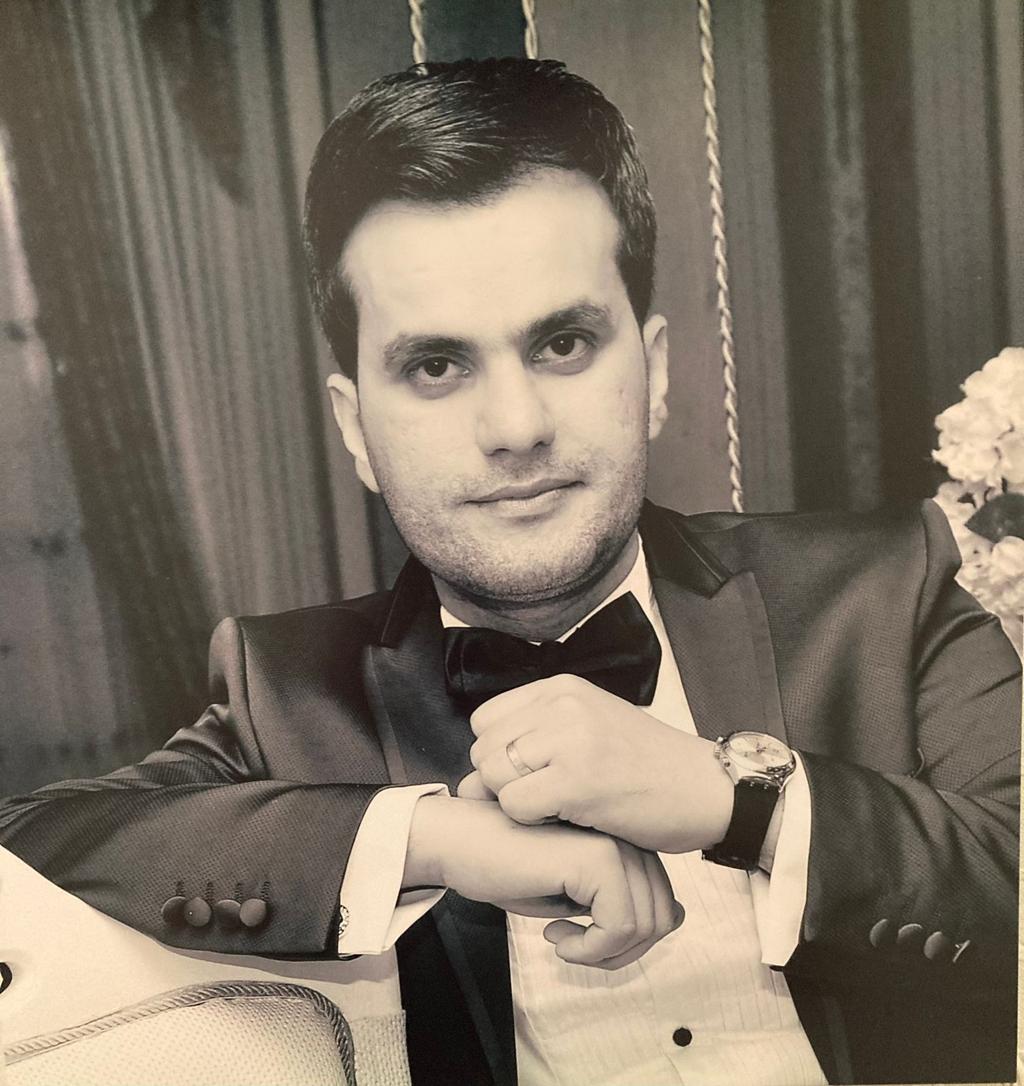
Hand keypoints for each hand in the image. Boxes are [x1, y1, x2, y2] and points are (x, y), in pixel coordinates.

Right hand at [405, 795, 683, 968]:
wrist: (459, 841)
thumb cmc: (506, 867)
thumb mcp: (573, 895)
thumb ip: (620, 904)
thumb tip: (676, 917)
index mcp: (622, 841)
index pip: (662, 905)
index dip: (626, 943)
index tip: (582, 942)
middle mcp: (626, 837)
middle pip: (662, 917)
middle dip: (620, 952)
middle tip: (572, 949)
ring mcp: (614, 843)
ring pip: (648, 926)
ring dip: (602, 954)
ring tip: (560, 940)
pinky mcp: (597, 858)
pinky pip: (620, 927)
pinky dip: (590, 949)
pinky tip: (554, 937)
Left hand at [457, 674, 732, 852]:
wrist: (708, 789)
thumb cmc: (648, 769)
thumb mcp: (589, 733)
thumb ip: (532, 747)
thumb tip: (465, 784)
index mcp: (562, 688)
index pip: (486, 720)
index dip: (500, 755)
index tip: (533, 776)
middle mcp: (562, 704)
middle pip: (484, 748)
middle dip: (503, 782)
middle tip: (545, 799)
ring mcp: (570, 739)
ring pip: (493, 774)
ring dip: (516, 802)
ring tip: (557, 808)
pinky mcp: (578, 779)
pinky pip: (515, 804)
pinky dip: (532, 821)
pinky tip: (567, 819)